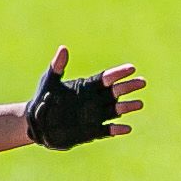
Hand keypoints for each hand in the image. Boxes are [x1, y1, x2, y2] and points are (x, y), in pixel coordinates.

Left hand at [22, 47, 144, 148]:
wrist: (39, 123)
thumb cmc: (43, 98)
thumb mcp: (49, 81)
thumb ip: (57, 66)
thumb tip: (63, 49)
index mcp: (87, 86)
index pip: (106, 78)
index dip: (118, 73)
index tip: (131, 68)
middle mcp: (95, 100)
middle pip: (116, 92)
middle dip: (128, 87)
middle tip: (142, 82)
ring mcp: (95, 115)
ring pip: (116, 110)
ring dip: (127, 107)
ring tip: (139, 103)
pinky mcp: (92, 131)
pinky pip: (108, 130)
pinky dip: (117, 129)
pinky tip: (127, 128)